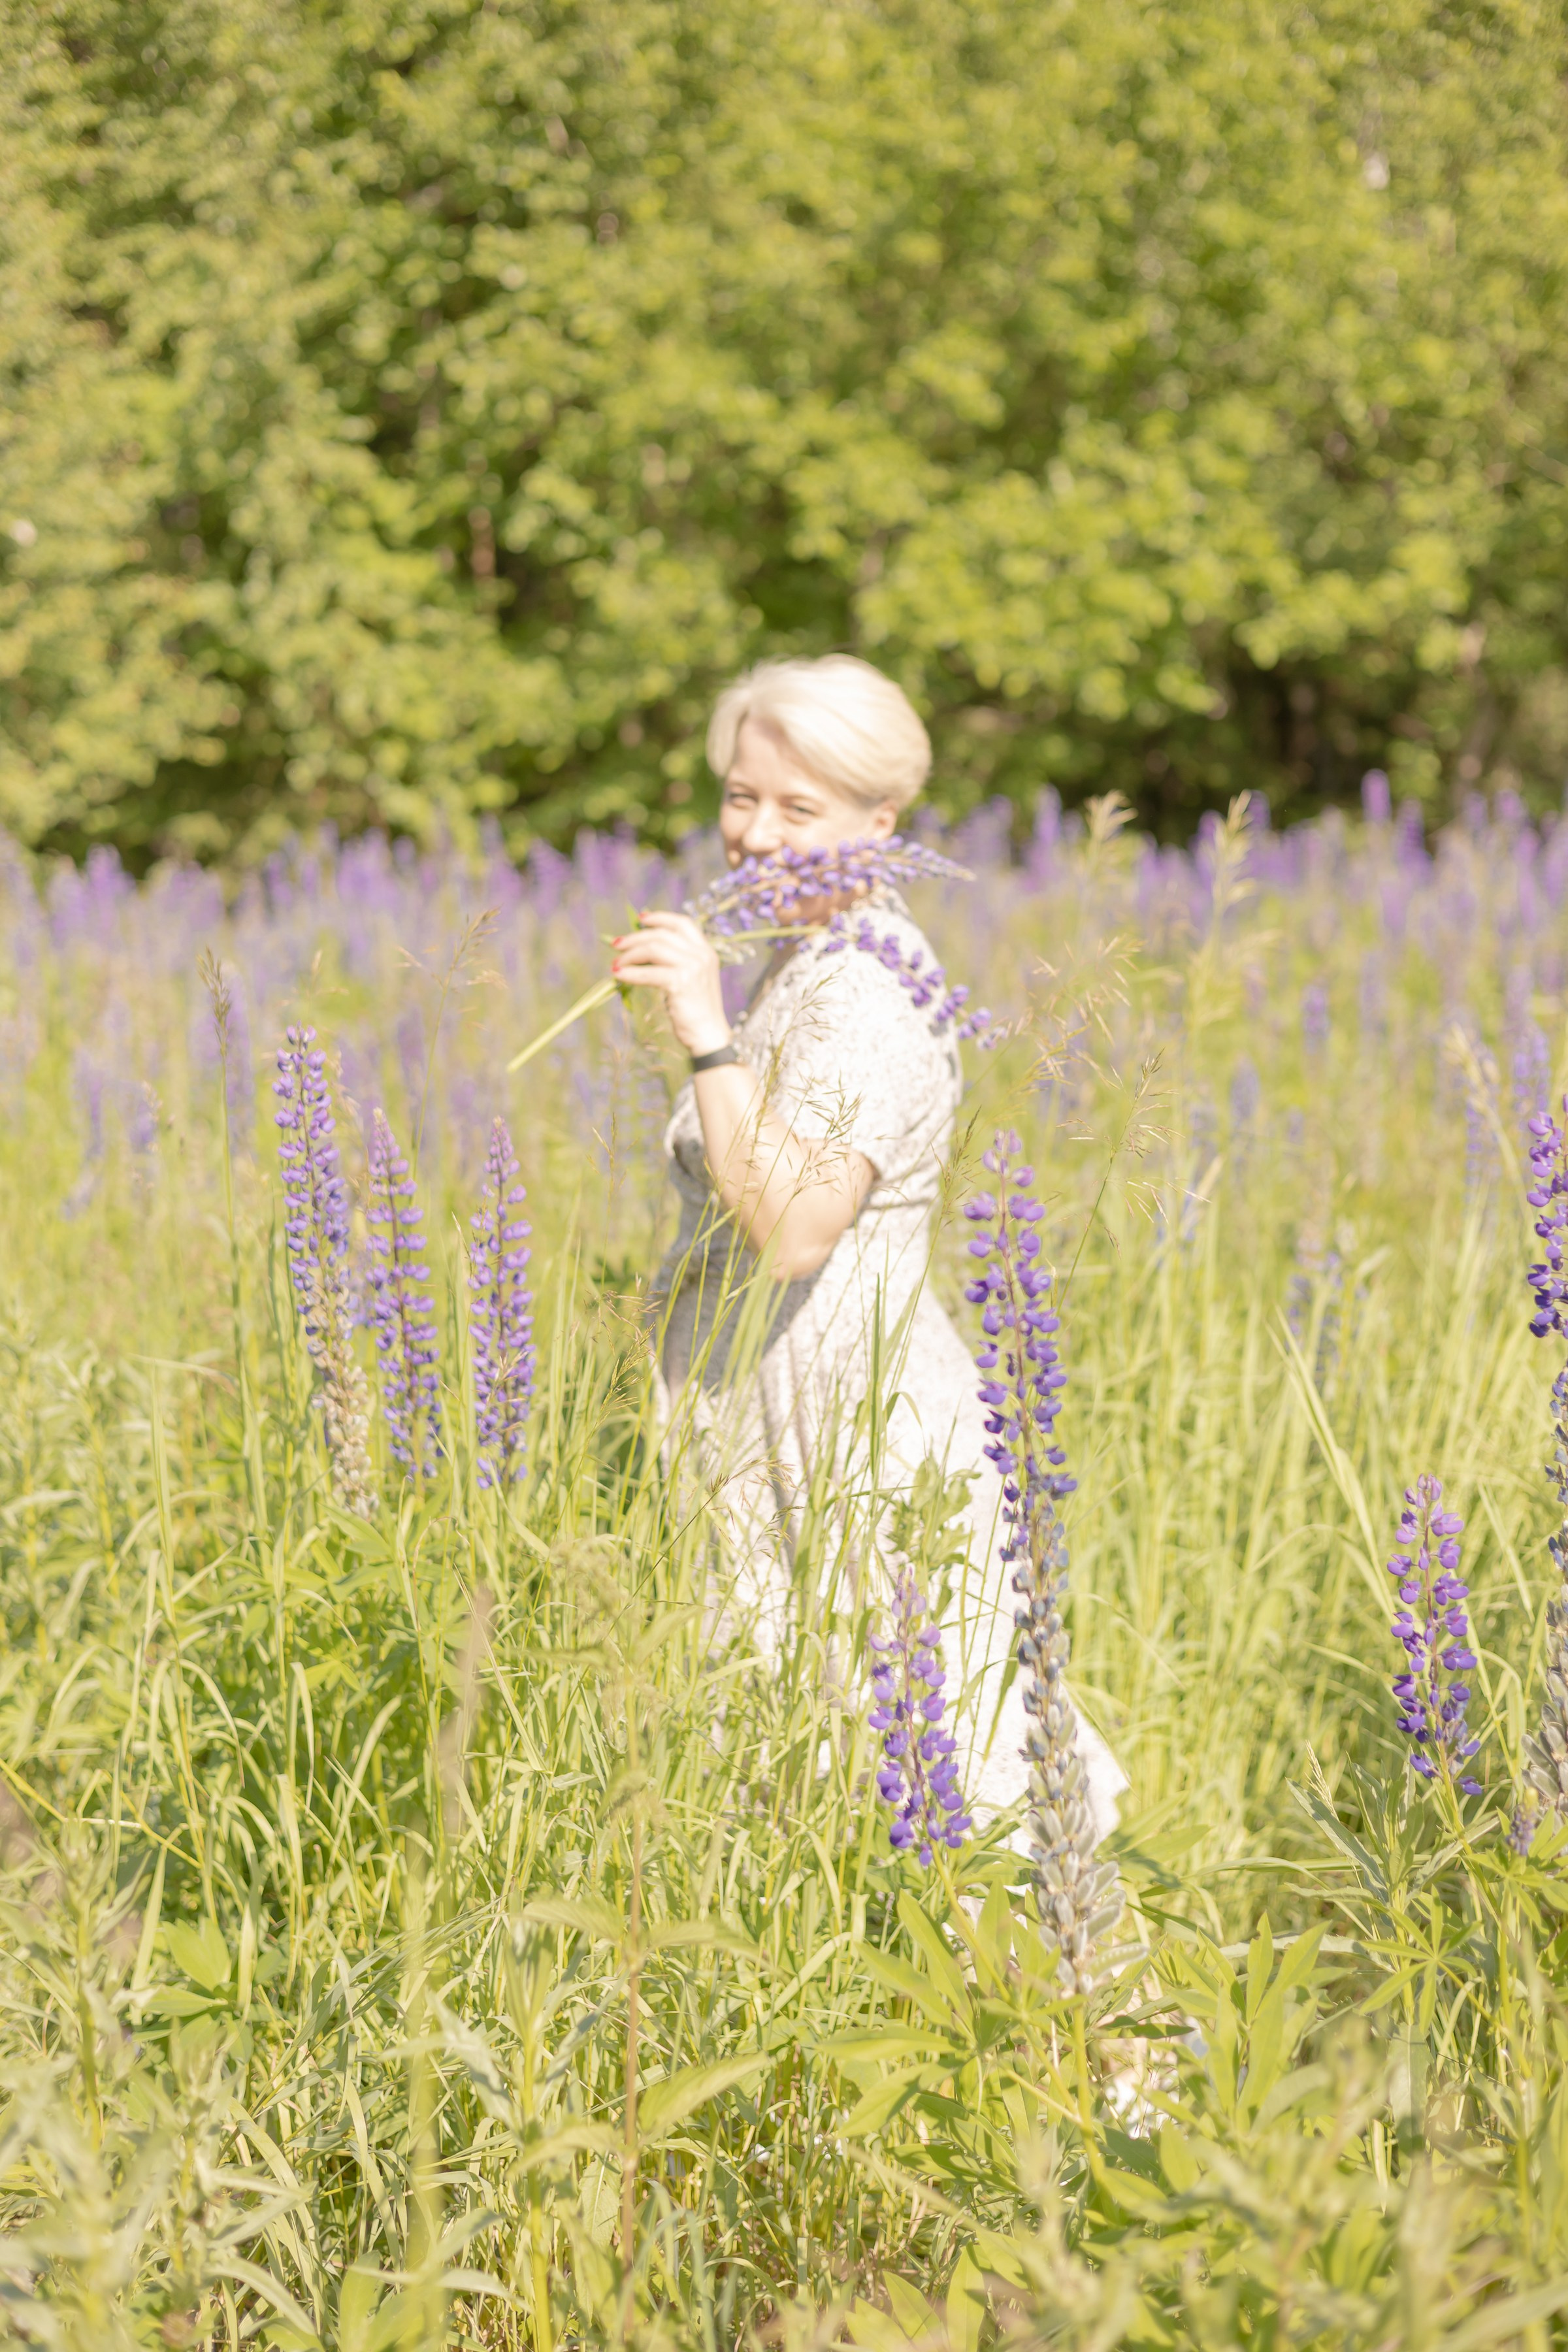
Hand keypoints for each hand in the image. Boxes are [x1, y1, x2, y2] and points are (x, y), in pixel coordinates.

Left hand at [610, 911, 730, 1056]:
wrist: (709, 1035)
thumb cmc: (696, 1011)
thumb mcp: (691, 979)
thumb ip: (676, 962)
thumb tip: (641, 950)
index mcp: (706, 951)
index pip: (683, 923)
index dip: (660, 918)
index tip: (641, 919)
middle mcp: (701, 955)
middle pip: (662, 935)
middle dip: (635, 937)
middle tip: (616, 945)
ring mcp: (693, 967)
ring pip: (653, 949)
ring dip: (630, 955)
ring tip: (616, 964)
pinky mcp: (681, 982)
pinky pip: (648, 972)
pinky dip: (630, 972)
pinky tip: (619, 976)